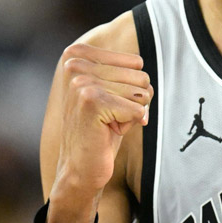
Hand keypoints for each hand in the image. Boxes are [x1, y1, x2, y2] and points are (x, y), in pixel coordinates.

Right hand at [45, 43, 150, 222]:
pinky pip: (138, 109)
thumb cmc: (101, 129)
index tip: (109, 103)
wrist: (80, 167)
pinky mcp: (92, 102)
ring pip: (141, 93)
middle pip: (141, 77)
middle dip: (133, 102)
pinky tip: (107, 132)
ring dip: (130, 113)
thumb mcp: (112, 90)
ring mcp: (82, 82)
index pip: (135, 62)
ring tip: (106, 124)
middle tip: (108, 117)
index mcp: (77, 54)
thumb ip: (126, 71)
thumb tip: (146, 69)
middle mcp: (75, 64)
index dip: (131, 88)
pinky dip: (129, 125)